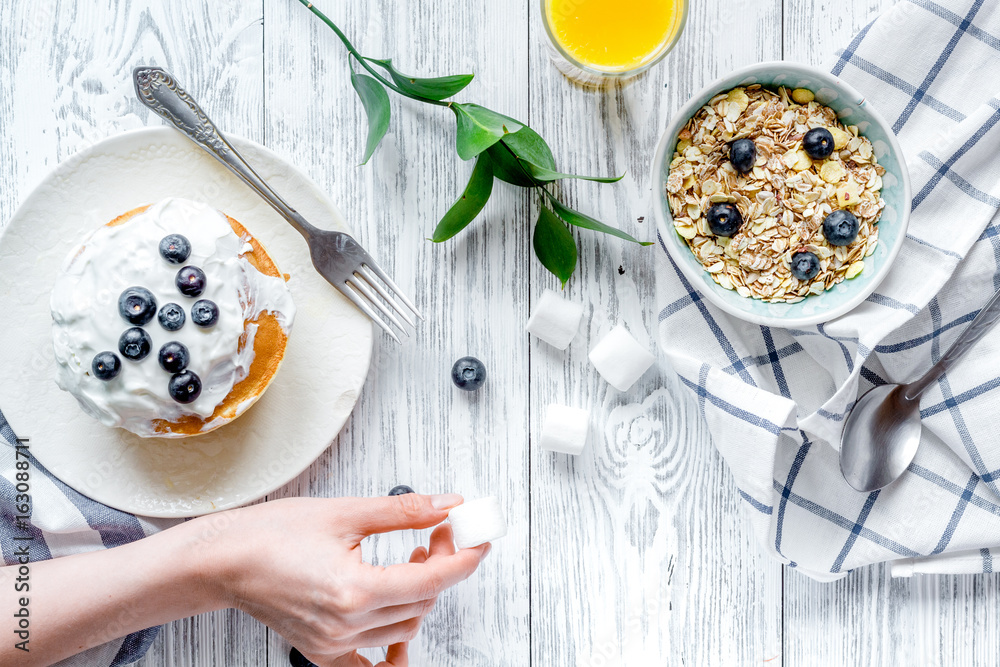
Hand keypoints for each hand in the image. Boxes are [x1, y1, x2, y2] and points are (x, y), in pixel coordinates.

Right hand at [197, 494, 489, 666]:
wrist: (223, 560)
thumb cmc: (271, 534)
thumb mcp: (346, 512)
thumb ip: (404, 511)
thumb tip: (447, 505)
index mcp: (355, 590)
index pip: (432, 580)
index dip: (463, 557)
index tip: (478, 539)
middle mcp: (346, 626)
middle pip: (422, 602)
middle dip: (440, 565)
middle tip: (437, 531)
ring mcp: (334, 645)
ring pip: (404, 626)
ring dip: (419, 593)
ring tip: (412, 555)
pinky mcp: (322, 652)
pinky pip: (371, 662)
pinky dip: (392, 641)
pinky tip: (399, 613)